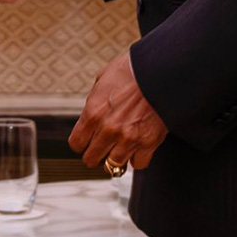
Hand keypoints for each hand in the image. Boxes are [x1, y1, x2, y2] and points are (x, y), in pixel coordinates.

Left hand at [69, 50, 168, 170]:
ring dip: (116, 158)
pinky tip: (137, 148)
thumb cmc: (132, 70)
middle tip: (101, 148)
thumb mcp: (102, 79)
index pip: (76, 143)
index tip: (85, 142)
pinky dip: (137, 158)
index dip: (81, 143)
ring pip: (114, 165)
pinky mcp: (148, 143)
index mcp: (93, 112)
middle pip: (91, 159)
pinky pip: (138, 164)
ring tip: (120, 148)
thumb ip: (94, 101)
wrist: (159, 71)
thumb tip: (91, 113)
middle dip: (95, 154)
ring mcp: (128, 138)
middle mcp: (108, 129)